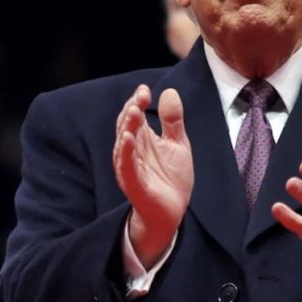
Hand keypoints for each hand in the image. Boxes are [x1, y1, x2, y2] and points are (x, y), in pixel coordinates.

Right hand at [113, 85, 193, 268]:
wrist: (173, 211)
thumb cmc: (172, 177)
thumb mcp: (178, 144)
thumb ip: (173, 120)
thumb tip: (168, 91)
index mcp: (141, 139)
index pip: (134, 115)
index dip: (137, 101)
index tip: (145, 90)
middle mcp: (132, 151)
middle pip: (126, 126)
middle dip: (132, 110)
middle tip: (140, 97)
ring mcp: (131, 167)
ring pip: (124, 144)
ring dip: (127, 127)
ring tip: (133, 111)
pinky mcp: (134, 183)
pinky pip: (127, 166)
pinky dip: (126, 152)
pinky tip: (128, 138)